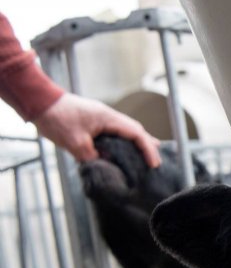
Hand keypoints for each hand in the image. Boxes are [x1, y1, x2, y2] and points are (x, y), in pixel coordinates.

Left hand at [34, 93, 161, 167]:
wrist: (39, 102)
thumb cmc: (56, 118)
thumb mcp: (74, 142)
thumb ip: (92, 157)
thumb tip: (103, 166)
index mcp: (108, 118)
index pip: (136, 133)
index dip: (147, 149)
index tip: (153, 164)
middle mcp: (108, 116)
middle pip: (136, 130)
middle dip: (147, 145)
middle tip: (155, 162)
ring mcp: (101, 117)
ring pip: (126, 130)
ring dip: (137, 143)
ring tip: (146, 156)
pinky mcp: (93, 121)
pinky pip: (115, 132)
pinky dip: (124, 141)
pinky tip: (123, 150)